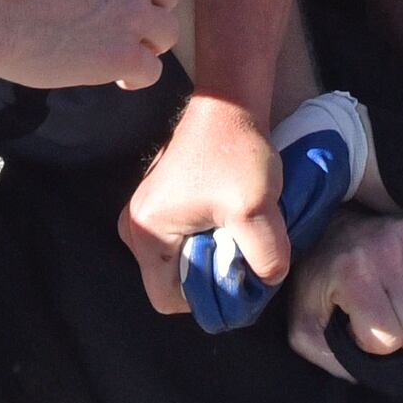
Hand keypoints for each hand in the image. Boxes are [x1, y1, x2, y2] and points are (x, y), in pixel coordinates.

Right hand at [122, 90, 282, 313]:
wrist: (230, 103)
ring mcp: (145, 214)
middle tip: (244, 254)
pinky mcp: (162, 204)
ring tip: (241, 233)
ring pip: (182, 262)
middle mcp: (135, 227)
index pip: (168, 300)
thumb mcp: (257, 209)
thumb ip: (265, 257)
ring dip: (213, 257)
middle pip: (174, 282)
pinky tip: (233, 220)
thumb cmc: (234, 151)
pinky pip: (183, 241)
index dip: (207, 299)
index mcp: (146, 233)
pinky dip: (210, 239)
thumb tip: (267, 283)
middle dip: (211, 278)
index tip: (236, 276)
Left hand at [286, 209, 402, 376]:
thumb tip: (362, 376)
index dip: (372, 342)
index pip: (389, 341)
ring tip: (394, 296)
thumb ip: (327, 358)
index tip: (358, 325)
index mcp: (353, 276)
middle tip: (380, 313)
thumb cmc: (317, 282)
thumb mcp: (303, 325)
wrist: (324, 229)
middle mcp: (385, 252)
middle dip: (399, 333)